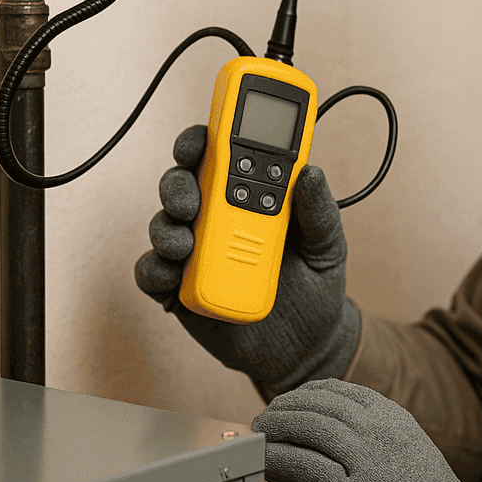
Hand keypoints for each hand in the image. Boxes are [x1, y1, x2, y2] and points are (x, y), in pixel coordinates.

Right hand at [133, 124, 359, 396]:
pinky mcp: (180, 289)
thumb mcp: (328, 244)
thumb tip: (311, 172)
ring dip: (166, 228)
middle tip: (191, 199)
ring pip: (163, 225)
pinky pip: (153, 273)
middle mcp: (215, 216)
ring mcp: (195, 252)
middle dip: (178, 183)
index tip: (205, 137)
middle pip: (181, 183)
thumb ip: (320, 210)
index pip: (219, 154)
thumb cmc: (314, 283)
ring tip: (185, 245)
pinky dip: (155, 271)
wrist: (307, 344)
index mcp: (249, 195)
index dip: (205, 138)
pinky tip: (173, 274)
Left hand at [254, 380, 481, 481]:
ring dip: (277, 428)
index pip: (343, 393)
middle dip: (286, 408)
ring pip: (309, 427)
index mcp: (397, 422)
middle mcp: (383, 433)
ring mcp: (368, 461)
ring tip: (258, 435)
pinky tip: (264, 463)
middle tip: (264, 418)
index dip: (309, 394)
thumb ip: (365, 453)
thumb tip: (315, 454)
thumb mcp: (406, 464)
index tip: (289, 403)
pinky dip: (277, 459)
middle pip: (321, 405)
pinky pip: (302, 466)